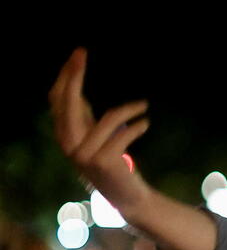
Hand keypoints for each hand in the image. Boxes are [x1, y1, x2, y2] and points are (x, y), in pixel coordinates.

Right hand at [49, 48, 151, 217]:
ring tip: (144, 105)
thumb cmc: (113, 162)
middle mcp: (68, 145)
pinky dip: (137, 126)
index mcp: (64, 135)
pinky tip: (146, 123)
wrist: (128, 197)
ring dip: (129, 108)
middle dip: (75, 74)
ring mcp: (84, 155)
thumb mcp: (94, 136)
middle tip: (82, 52)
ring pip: (107, 118)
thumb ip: (84, 116)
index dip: (67, 76)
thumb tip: (75, 86)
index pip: (59, 99)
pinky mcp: (103, 161)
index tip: (78, 54)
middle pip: (69, 102)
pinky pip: (123, 134)